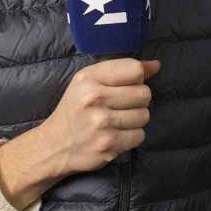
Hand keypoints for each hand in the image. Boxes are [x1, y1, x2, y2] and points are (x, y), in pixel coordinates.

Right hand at [38, 58, 159, 176]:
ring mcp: (101, 124)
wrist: (54, 145)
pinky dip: (132, 136)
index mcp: (88, 78)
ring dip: (135, 119)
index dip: (137, 78)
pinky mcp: (108, 145)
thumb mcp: (89, 81)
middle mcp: (94, 99)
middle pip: (144, 93)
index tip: (128, 85)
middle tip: (121, 105)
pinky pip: (139, 135)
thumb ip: (122, 70)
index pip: (134, 69)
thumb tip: (156, 65)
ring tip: (118, 120)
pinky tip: (116, 134)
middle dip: (138, 100)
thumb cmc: (75, 108)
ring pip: (144, 115)